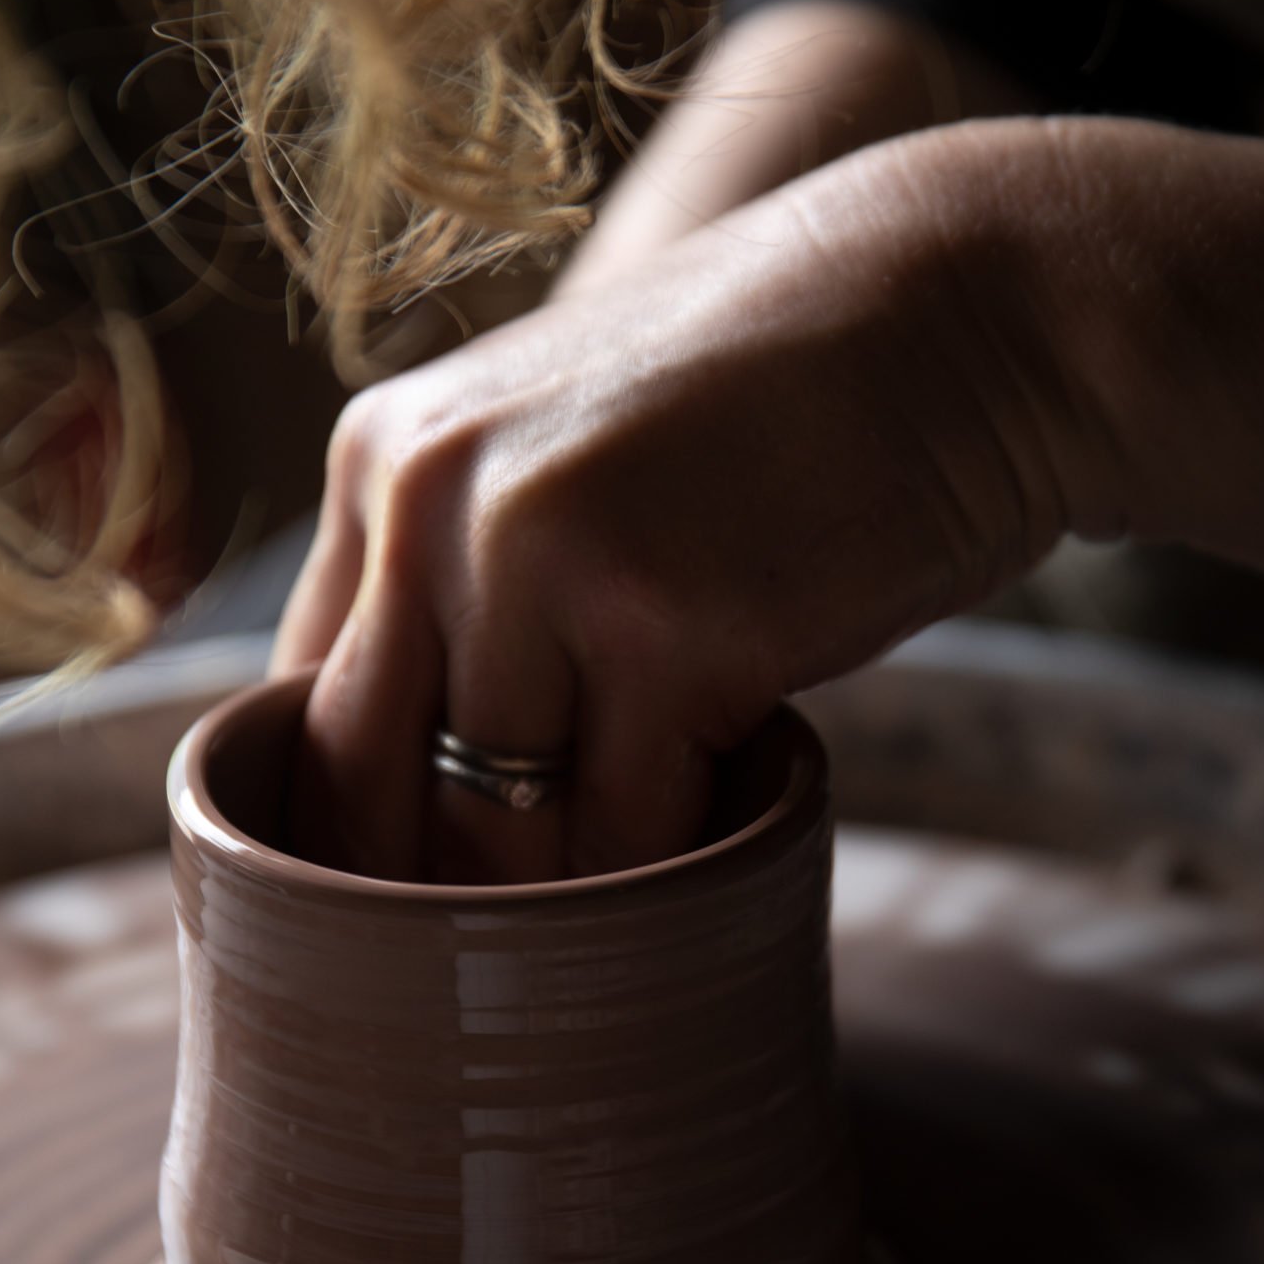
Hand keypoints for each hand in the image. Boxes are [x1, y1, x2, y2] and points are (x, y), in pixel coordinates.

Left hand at [272, 135, 1064, 882]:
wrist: (963, 309)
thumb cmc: (770, 410)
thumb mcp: (566, 455)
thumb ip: (465, 587)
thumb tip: (393, 804)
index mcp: (383, 458)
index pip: (301, 706)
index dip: (349, 832)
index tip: (411, 910)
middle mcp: (433, 500)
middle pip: (374, 785)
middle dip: (439, 890)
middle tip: (514, 953)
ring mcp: (549, 561)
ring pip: (498, 830)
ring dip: (569, 890)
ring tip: (637, 874)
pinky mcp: (677, 632)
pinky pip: (630, 833)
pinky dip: (674, 861)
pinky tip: (725, 817)